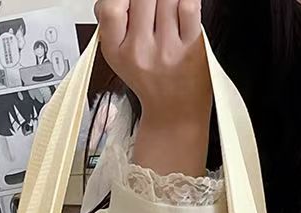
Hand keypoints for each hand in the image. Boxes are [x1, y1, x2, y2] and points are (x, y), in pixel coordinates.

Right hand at [94, 0, 211, 175]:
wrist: (175, 113)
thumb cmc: (150, 82)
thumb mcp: (119, 57)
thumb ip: (113, 23)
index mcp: (116, 50)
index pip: (110, 7)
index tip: (131, 3)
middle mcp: (139, 50)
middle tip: (154, 8)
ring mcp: (165, 49)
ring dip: (168, 0)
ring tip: (168, 10)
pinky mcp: (190, 47)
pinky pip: (188, 7)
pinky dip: (187, 0)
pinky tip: (183, 6)